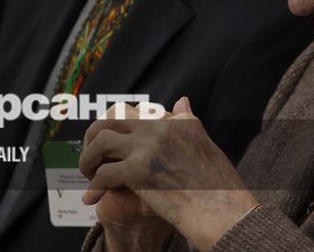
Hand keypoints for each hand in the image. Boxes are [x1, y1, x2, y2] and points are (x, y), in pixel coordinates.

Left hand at [80, 97, 258, 250]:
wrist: (224, 212)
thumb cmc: (218, 186)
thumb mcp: (205, 144)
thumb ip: (187, 122)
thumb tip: (181, 101)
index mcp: (174, 121)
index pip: (133, 112)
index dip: (116, 129)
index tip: (111, 147)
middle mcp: (159, 128)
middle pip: (111, 118)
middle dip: (94, 136)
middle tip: (92, 156)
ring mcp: (147, 147)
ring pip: (101, 140)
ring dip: (88, 158)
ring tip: (88, 175)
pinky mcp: (139, 171)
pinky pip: (104, 174)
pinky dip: (93, 187)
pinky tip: (91, 198)